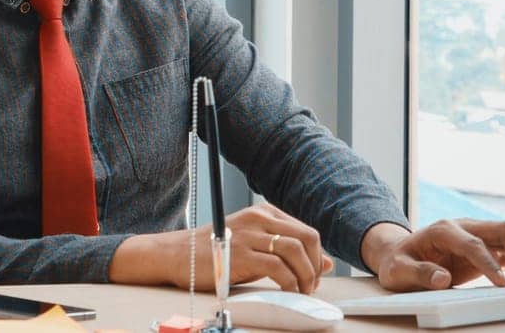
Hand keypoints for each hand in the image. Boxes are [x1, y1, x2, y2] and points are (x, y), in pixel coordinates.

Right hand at [109, 204, 334, 293]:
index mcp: (264, 212)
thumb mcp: (255, 244)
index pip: (306, 231)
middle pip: (307, 237)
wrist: (178, 255)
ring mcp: (249, 235)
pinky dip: (290, 282)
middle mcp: (258, 218)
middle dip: (315, 265)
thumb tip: (326, 263)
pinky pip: (278, 268)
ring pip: (295, 251)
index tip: (313, 275)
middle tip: (312, 285)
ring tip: (302, 290)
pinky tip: (287, 291)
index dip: (316, 257)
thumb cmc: (217, 251)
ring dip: (306, 276)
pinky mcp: (240, 254)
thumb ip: (288, 251)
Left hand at [361, 219, 504, 291]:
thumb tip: (441, 279)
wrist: (398, 254)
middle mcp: (465, 227)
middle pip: (502, 231)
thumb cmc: (398, 262)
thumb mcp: (398, 271)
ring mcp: (478, 236)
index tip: (502, 283)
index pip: (473, 243)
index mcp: (443, 230)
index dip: (489, 262)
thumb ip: (418, 273)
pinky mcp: (486, 248)